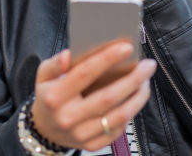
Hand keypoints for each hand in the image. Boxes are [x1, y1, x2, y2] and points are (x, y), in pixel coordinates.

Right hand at [30, 43, 156, 151]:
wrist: (44, 130)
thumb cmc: (49, 97)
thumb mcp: (43, 76)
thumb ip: (54, 64)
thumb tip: (68, 54)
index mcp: (55, 97)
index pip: (84, 74)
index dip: (107, 59)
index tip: (127, 47)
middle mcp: (68, 118)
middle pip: (109, 97)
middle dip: (134, 79)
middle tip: (148, 65)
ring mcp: (81, 134)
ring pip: (119, 116)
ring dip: (138, 97)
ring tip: (146, 81)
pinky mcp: (92, 145)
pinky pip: (119, 129)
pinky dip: (131, 113)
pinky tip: (135, 100)